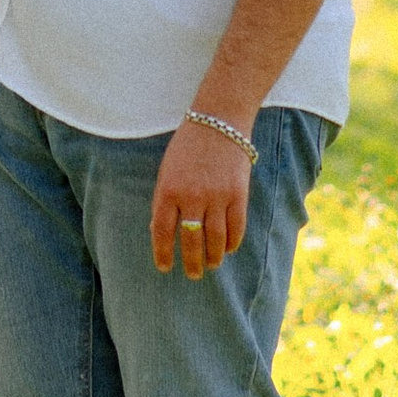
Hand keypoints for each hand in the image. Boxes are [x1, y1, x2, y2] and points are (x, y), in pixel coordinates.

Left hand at [150, 118, 252, 277]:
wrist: (218, 122)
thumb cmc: (187, 148)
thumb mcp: (166, 170)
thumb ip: (163, 200)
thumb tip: (158, 231)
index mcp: (169, 189)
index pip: (162, 231)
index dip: (163, 253)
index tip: (165, 268)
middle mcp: (192, 196)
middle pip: (191, 241)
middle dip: (192, 263)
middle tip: (193, 274)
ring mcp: (217, 197)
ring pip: (216, 240)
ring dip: (214, 257)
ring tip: (212, 265)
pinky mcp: (238, 195)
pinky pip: (236, 228)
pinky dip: (233, 243)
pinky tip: (229, 249)